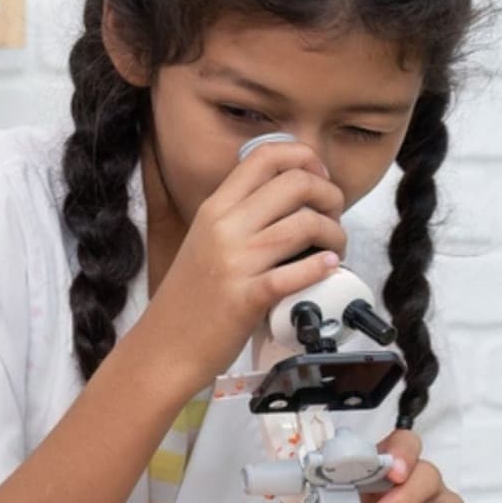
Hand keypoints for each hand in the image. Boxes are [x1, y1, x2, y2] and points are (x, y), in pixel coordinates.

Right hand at [141, 140, 347, 384]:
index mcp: (214, 209)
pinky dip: (323, 266)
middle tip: (334, 216)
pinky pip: (298, 271)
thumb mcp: (205, 241)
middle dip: (331, 195)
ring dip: (335, 233)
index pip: (264, 156)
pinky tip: (328, 268)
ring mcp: (235, 262)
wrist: (165, 346)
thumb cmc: (189, 299)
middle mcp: (224, 228)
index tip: (318, 176)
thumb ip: (239, 216)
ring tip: (336, 247)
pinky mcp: (247, 297)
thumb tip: (291, 201)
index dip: (303, 157)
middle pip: (295, 183)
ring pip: (305, 223)